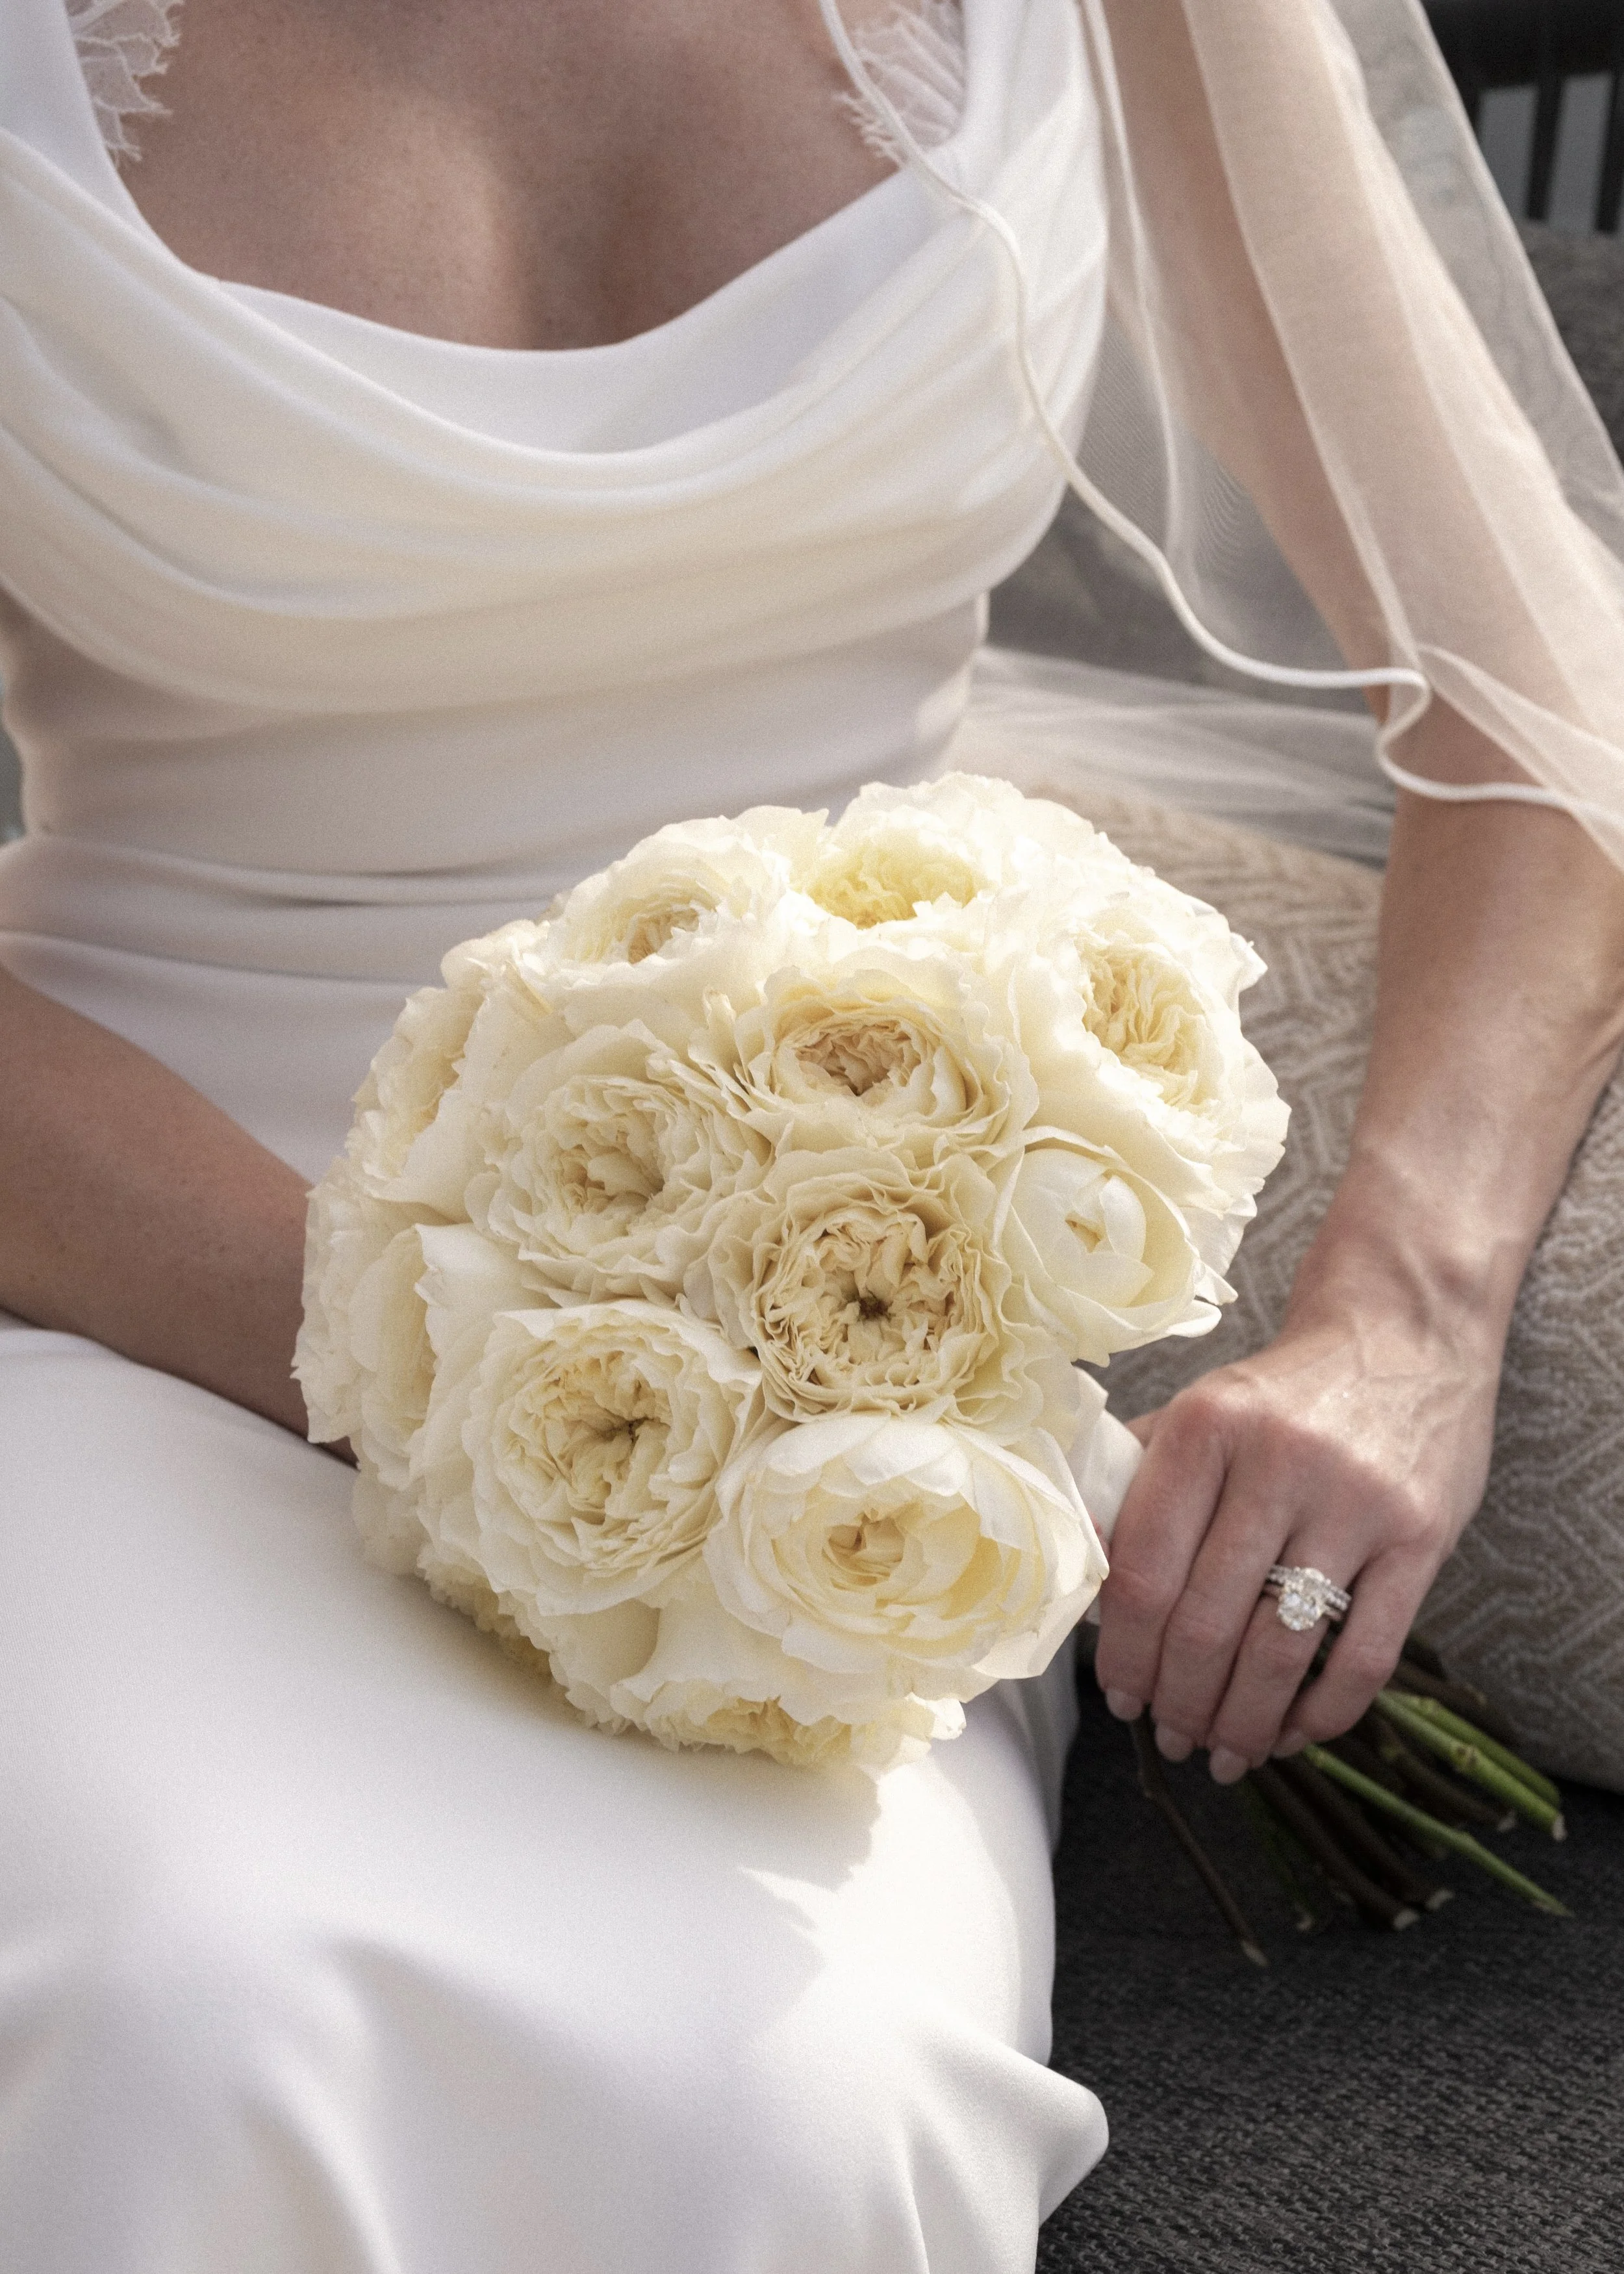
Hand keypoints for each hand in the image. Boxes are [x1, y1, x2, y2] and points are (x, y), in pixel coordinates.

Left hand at [1090, 1299, 1498, 1780]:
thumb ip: (1137, 1480)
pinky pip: (1366, 1656)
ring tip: (1222, 1753)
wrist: (1404, 1330)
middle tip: (1169, 1736)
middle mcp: (1277, 1461)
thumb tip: (1078, 1569)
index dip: (1124, 1652)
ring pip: (1281, 1651)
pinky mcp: (1420, 1538)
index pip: (1144, 1570)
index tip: (1118, 1694)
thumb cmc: (1283, 1391)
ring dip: (1243, 1722)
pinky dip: (1322, 1713)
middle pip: (1207, 1622)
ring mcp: (1356, 1502)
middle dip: (1177, 1701)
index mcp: (1204, 1426)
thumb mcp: (1200, 1408)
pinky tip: (1293, 1733)